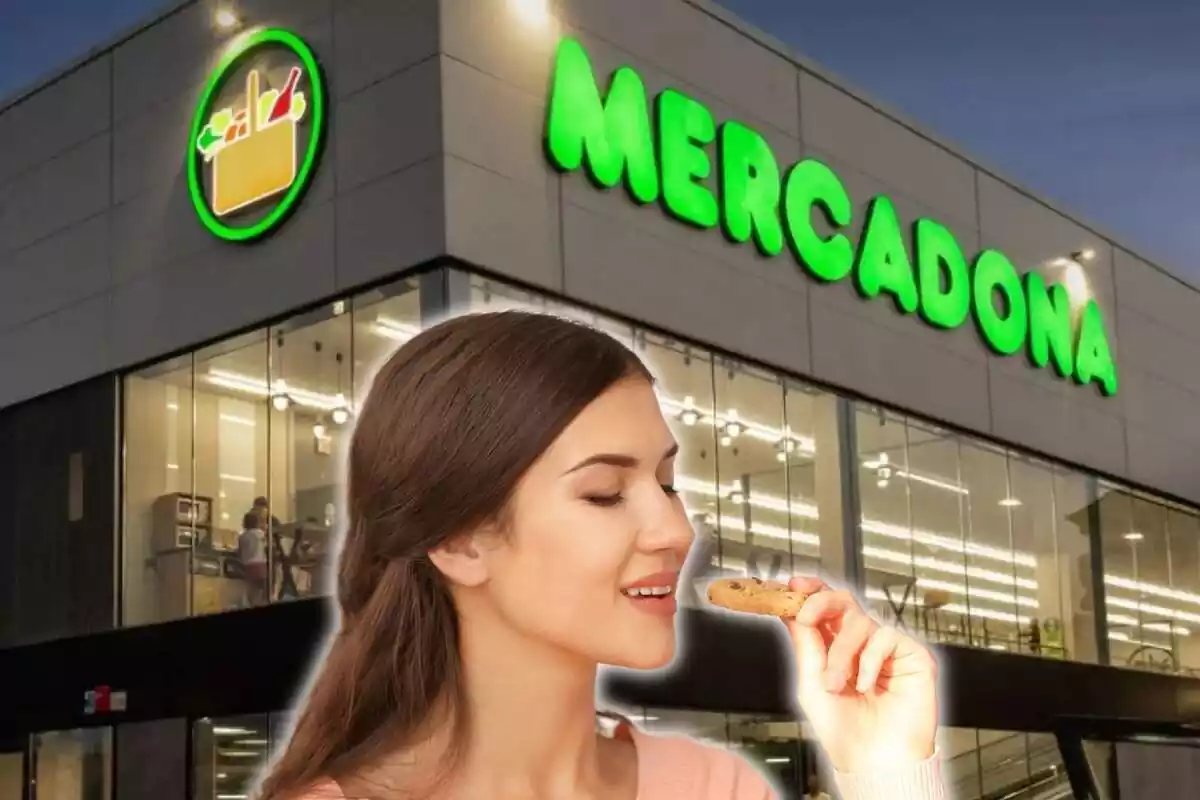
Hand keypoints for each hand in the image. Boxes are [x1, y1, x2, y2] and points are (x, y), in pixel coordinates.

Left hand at [784, 577, 937, 774]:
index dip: (809, 592)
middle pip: (843, 601)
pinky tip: (868, 685)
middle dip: (821, 602)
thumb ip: (805, 646)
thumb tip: (792, 610)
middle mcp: (861, 644)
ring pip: (860, 622)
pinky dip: (870, 661)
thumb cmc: (844, 731)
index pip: (823, 609)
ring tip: (835, 683)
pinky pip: (887, 637)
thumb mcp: (811, 685)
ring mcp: (887, 648)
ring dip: (841, 652)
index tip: (792, 584)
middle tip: (807, 615)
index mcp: (834, 648)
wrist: (874, 761)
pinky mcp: (912, 655)